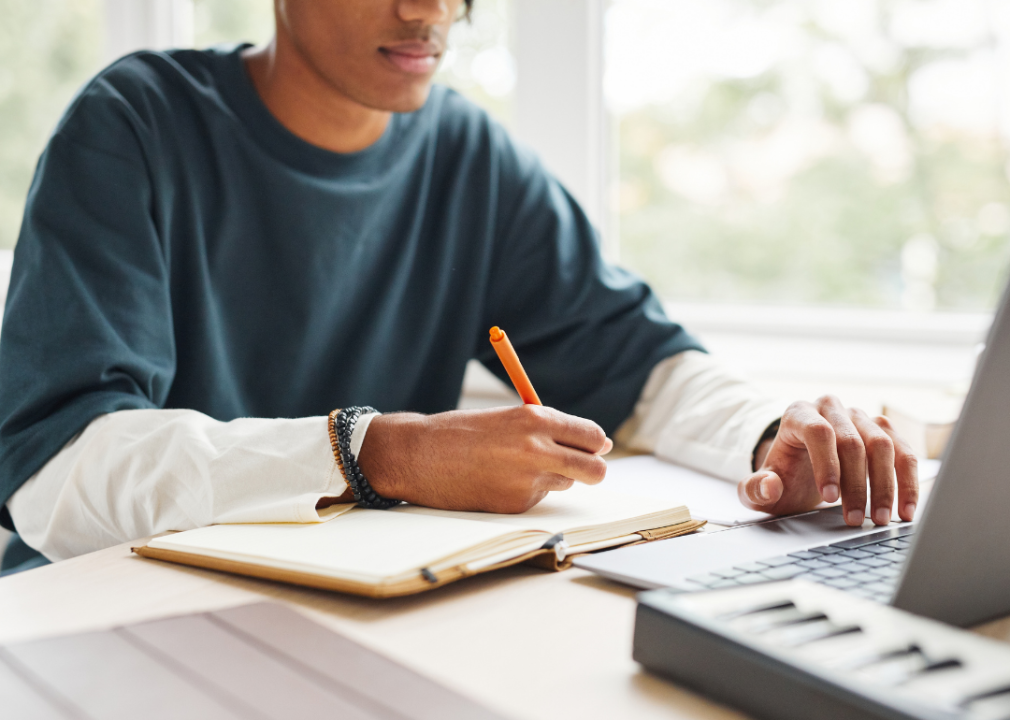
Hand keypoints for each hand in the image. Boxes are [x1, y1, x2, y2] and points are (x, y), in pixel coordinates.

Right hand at [351, 405, 612, 513]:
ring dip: (552, 476)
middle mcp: (537, 449)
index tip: (596, 446)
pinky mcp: (516, 505)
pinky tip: (497, 480)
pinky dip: (526, 490)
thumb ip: (548, 428)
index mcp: (536, 419)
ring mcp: (527, 480)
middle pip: (595, 469)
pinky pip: (537, 497)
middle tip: (586, 468)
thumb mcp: (509, 417)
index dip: (597, 443)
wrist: (419, 456)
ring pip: (565, 482)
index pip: (592, 435)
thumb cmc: (463, 432)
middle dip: (595, 470)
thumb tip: (596, 444)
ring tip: (514, 465)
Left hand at [738, 396, 917, 525]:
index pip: (818, 432)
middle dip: (857, 485)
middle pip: (852, 441)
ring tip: (882, 519)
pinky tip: (906, 509)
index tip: (829, 501)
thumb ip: (755, 490)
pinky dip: (907, 481)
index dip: (827, 466)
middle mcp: (830, 409)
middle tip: (856, 520)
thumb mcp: (759, 489)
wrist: (800, 471)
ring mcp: (859, 417)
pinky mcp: (883, 431)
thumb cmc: (782, 478)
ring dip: (886, 485)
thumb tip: (769, 486)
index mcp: (798, 415)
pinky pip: (903, 452)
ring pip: (883, 445)